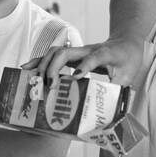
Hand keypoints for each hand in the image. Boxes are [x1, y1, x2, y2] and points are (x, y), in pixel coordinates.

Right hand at [24, 36, 146, 88]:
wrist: (125, 40)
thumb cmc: (127, 59)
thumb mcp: (128, 76)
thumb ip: (118, 92)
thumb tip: (111, 115)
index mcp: (104, 54)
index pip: (93, 58)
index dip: (84, 67)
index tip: (75, 79)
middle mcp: (87, 50)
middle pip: (65, 53)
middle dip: (53, 68)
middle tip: (49, 87)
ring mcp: (77, 51)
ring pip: (55, 52)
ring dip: (42, 64)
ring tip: (32, 78)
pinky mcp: (72, 54)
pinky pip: (52, 56)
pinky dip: (39, 61)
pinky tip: (27, 68)